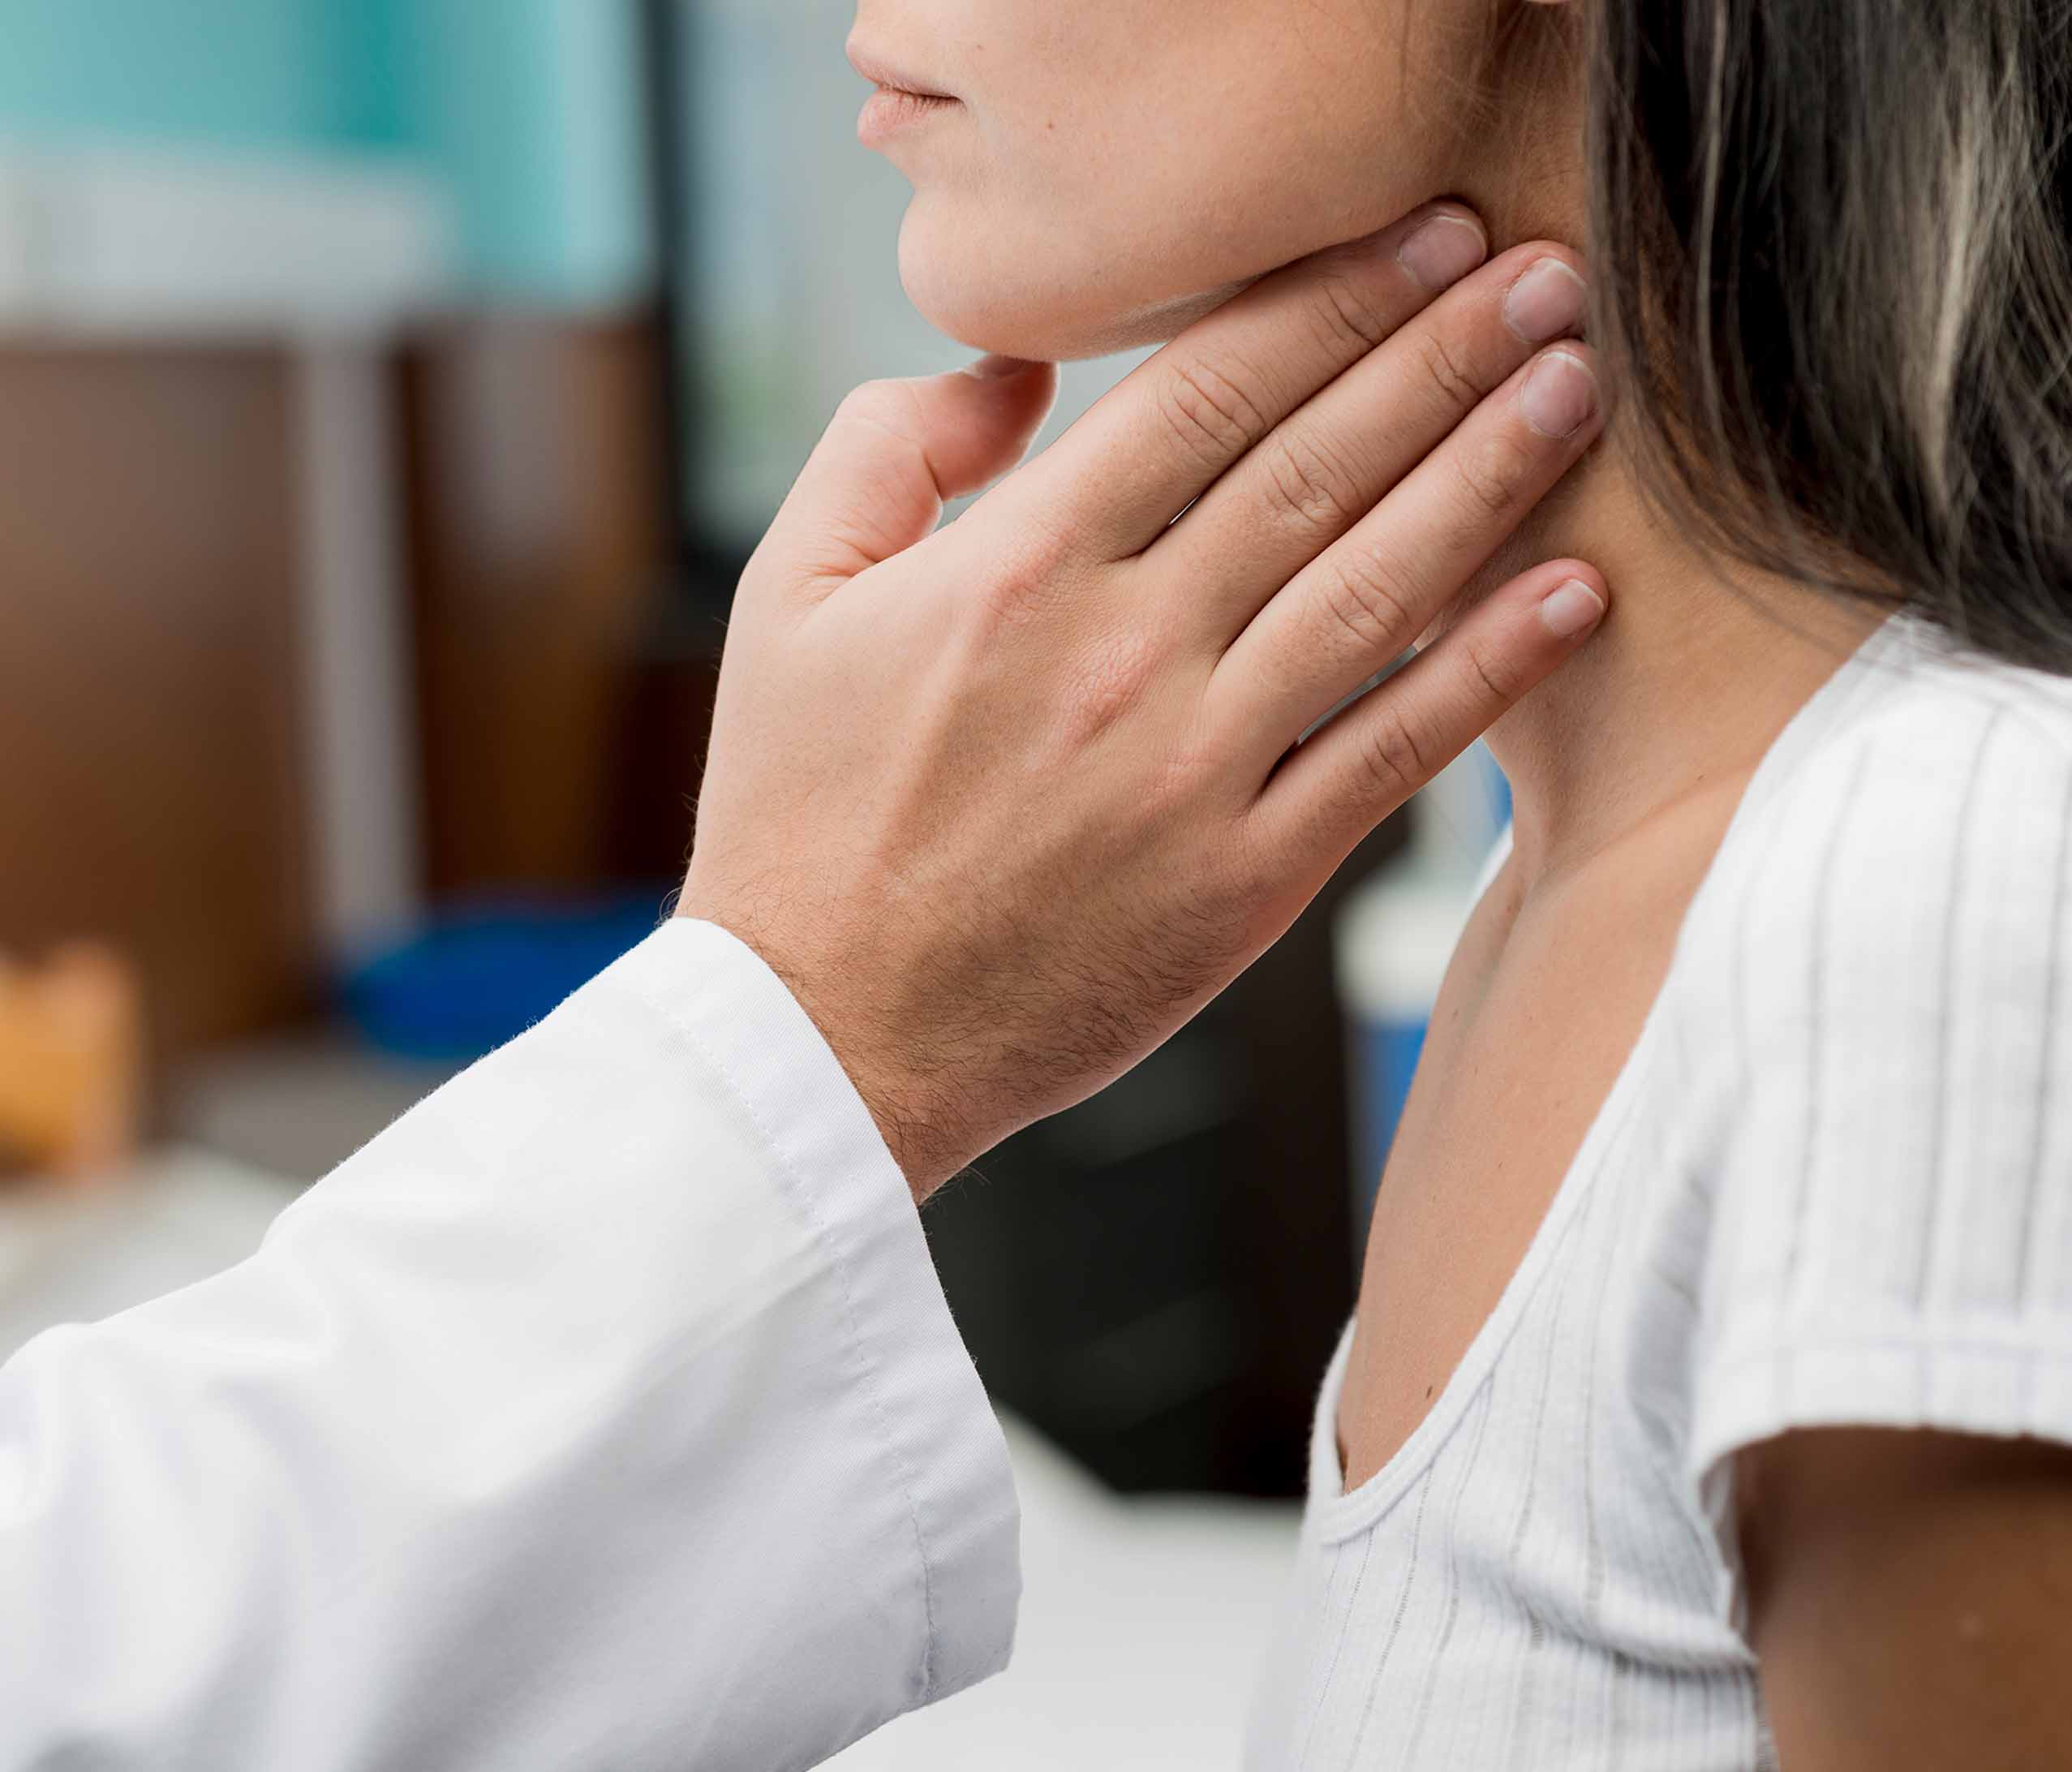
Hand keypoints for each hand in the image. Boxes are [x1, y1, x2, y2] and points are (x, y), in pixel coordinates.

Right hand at [680, 202, 1607, 1197]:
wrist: (825, 1033)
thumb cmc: (798, 816)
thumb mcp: (787, 600)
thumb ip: (886, 448)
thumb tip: (1011, 369)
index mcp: (1016, 568)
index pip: (1209, 391)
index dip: (1333, 298)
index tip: (1423, 235)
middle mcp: (1125, 652)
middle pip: (1317, 466)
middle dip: (1444, 353)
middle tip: (1544, 273)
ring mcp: (1195, 771)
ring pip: (1376, 591)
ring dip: (1490, 477)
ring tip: (1577, 387)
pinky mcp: (1245, 883)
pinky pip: (1390, 757)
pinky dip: (1489, 671)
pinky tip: (1571, 593)